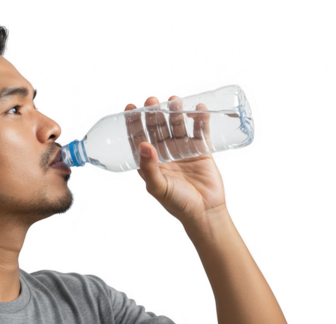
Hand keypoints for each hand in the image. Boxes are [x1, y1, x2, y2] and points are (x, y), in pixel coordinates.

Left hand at [124, 95, 227, 223]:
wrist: (205, 212)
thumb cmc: (178, 203)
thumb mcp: (158, 187)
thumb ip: (148, 168)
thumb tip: (142, 144)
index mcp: (150, 161)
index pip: (138, 137)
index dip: (133, 122)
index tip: (130, 107)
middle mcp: (164, 153)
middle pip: (157, 128)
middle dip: (154, 114)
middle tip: (152, 100)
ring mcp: (182, 150)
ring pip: (177, 126)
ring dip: (176, 113)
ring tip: (175, 101)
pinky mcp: (201, 150)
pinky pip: (200, 131)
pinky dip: (200, 119)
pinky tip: (200, 108)